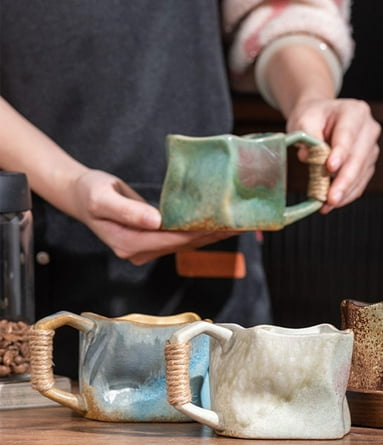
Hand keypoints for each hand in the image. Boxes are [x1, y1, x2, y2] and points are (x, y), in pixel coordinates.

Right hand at [69, 170, 237, 264]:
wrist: (80, 195)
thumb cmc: (90, 192)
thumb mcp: (102, 197)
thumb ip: (128, 211)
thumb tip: (156, 221)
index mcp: (129, 243)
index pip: (172, 240)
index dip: (198, 233)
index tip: (222, 224)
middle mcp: (140, 251)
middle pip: (183, 245)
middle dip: (212, 235)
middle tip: (241, 224)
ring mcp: (146, 248)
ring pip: (184, 244)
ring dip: (210, 235)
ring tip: (237, 224)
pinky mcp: (151, 241)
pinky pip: (179, 238)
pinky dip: (198, 231)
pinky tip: (217, 224)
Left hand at [286, 97, 380, 213]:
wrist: (320, 118)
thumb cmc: (313, 117)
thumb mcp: (304, 120)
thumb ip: (307, 136)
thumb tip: (308, 157)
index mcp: (354, 112)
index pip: (348, 134)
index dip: (340, 152)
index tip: (330, 168)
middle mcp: (368, 129)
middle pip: (358, 158)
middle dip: (344, 181)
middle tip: (331, 198)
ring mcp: (371, 148)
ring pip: (361, 174)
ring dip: (344, 192)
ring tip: (327, 205)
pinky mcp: (368, 164)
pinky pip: (360, 182)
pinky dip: (347, 194)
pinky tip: (333, 203)